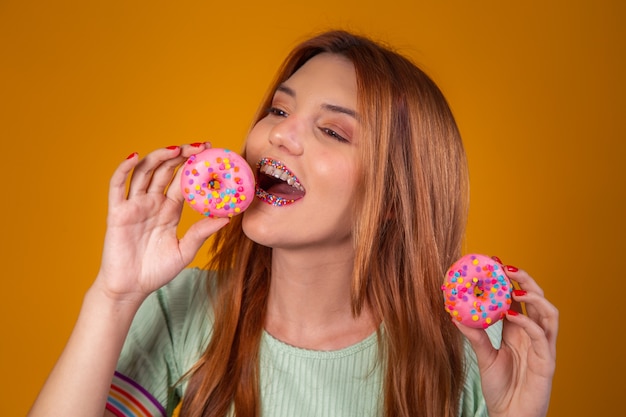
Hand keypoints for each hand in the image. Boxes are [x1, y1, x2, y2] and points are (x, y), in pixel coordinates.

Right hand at [95, 143, 229, 303]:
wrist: (131, 289)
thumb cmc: (156, 271)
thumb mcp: (185, 251)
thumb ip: (201, 232)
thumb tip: (227, 217)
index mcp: (169, 209)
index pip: (183, 180)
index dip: (195, 166)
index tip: (211, 153)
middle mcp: (152, 202)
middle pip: (166, 170)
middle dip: (182, 155)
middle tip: (199, 146)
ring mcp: (134, 205)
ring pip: (144, 172)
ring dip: (158, 157)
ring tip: (176, 148)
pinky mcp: (117, 212)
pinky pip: (117, 187)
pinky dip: (123, 169)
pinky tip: (134, 156)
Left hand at [455, 261, 557, 416]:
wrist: (509, 416)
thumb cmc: (500, 389)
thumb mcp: (484, 357)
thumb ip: (474, 336)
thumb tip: (454, 315)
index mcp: (518, 331)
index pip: (518, 299)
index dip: (509, 281)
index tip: (494, 263)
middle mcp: (533, 335)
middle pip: (537, 299)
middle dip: (525, 280)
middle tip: (507, 267)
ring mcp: (542, 348)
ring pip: (549, 313)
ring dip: (534, 296)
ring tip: (515, 287)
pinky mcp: (546, 362)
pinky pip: (542, 337)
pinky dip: (528, 322)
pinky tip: (513, 315)